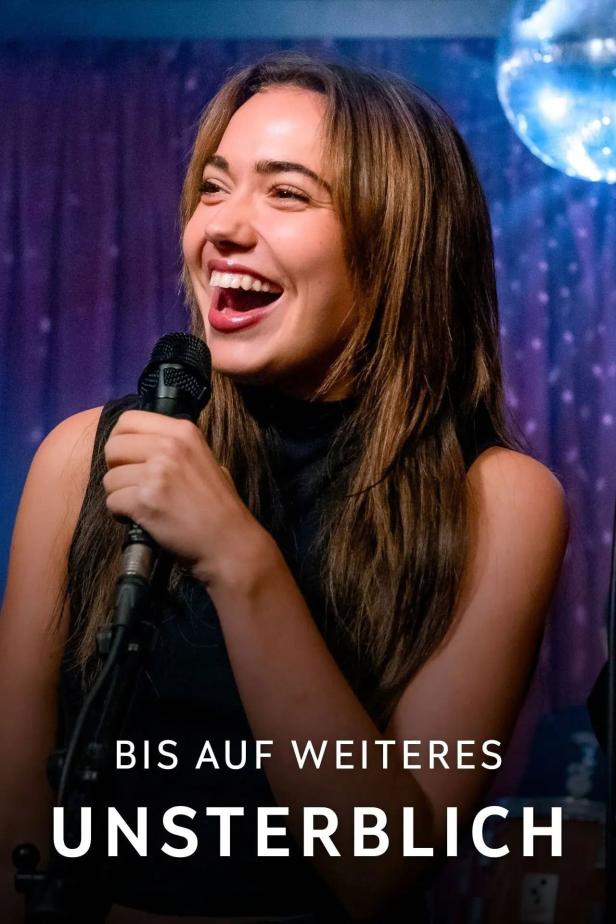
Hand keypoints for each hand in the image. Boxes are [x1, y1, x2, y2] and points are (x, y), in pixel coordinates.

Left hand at [102, 410, 273, 588]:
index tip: (128, 457)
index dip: (121, 440)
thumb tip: (143, 445)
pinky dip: (120, 513)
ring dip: (119, 494)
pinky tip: (140, 518)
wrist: (229, 541)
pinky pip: (112, 501)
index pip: (128, 420)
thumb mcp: (206, 460)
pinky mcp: (145, 500)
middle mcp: (169, 447)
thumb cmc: (218, 505)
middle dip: (116, 468)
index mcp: (183, 431)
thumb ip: (176, 448)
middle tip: (131, 484)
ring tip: (140, 505)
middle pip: (113, 446)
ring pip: (110, 478)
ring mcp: (156, 473)